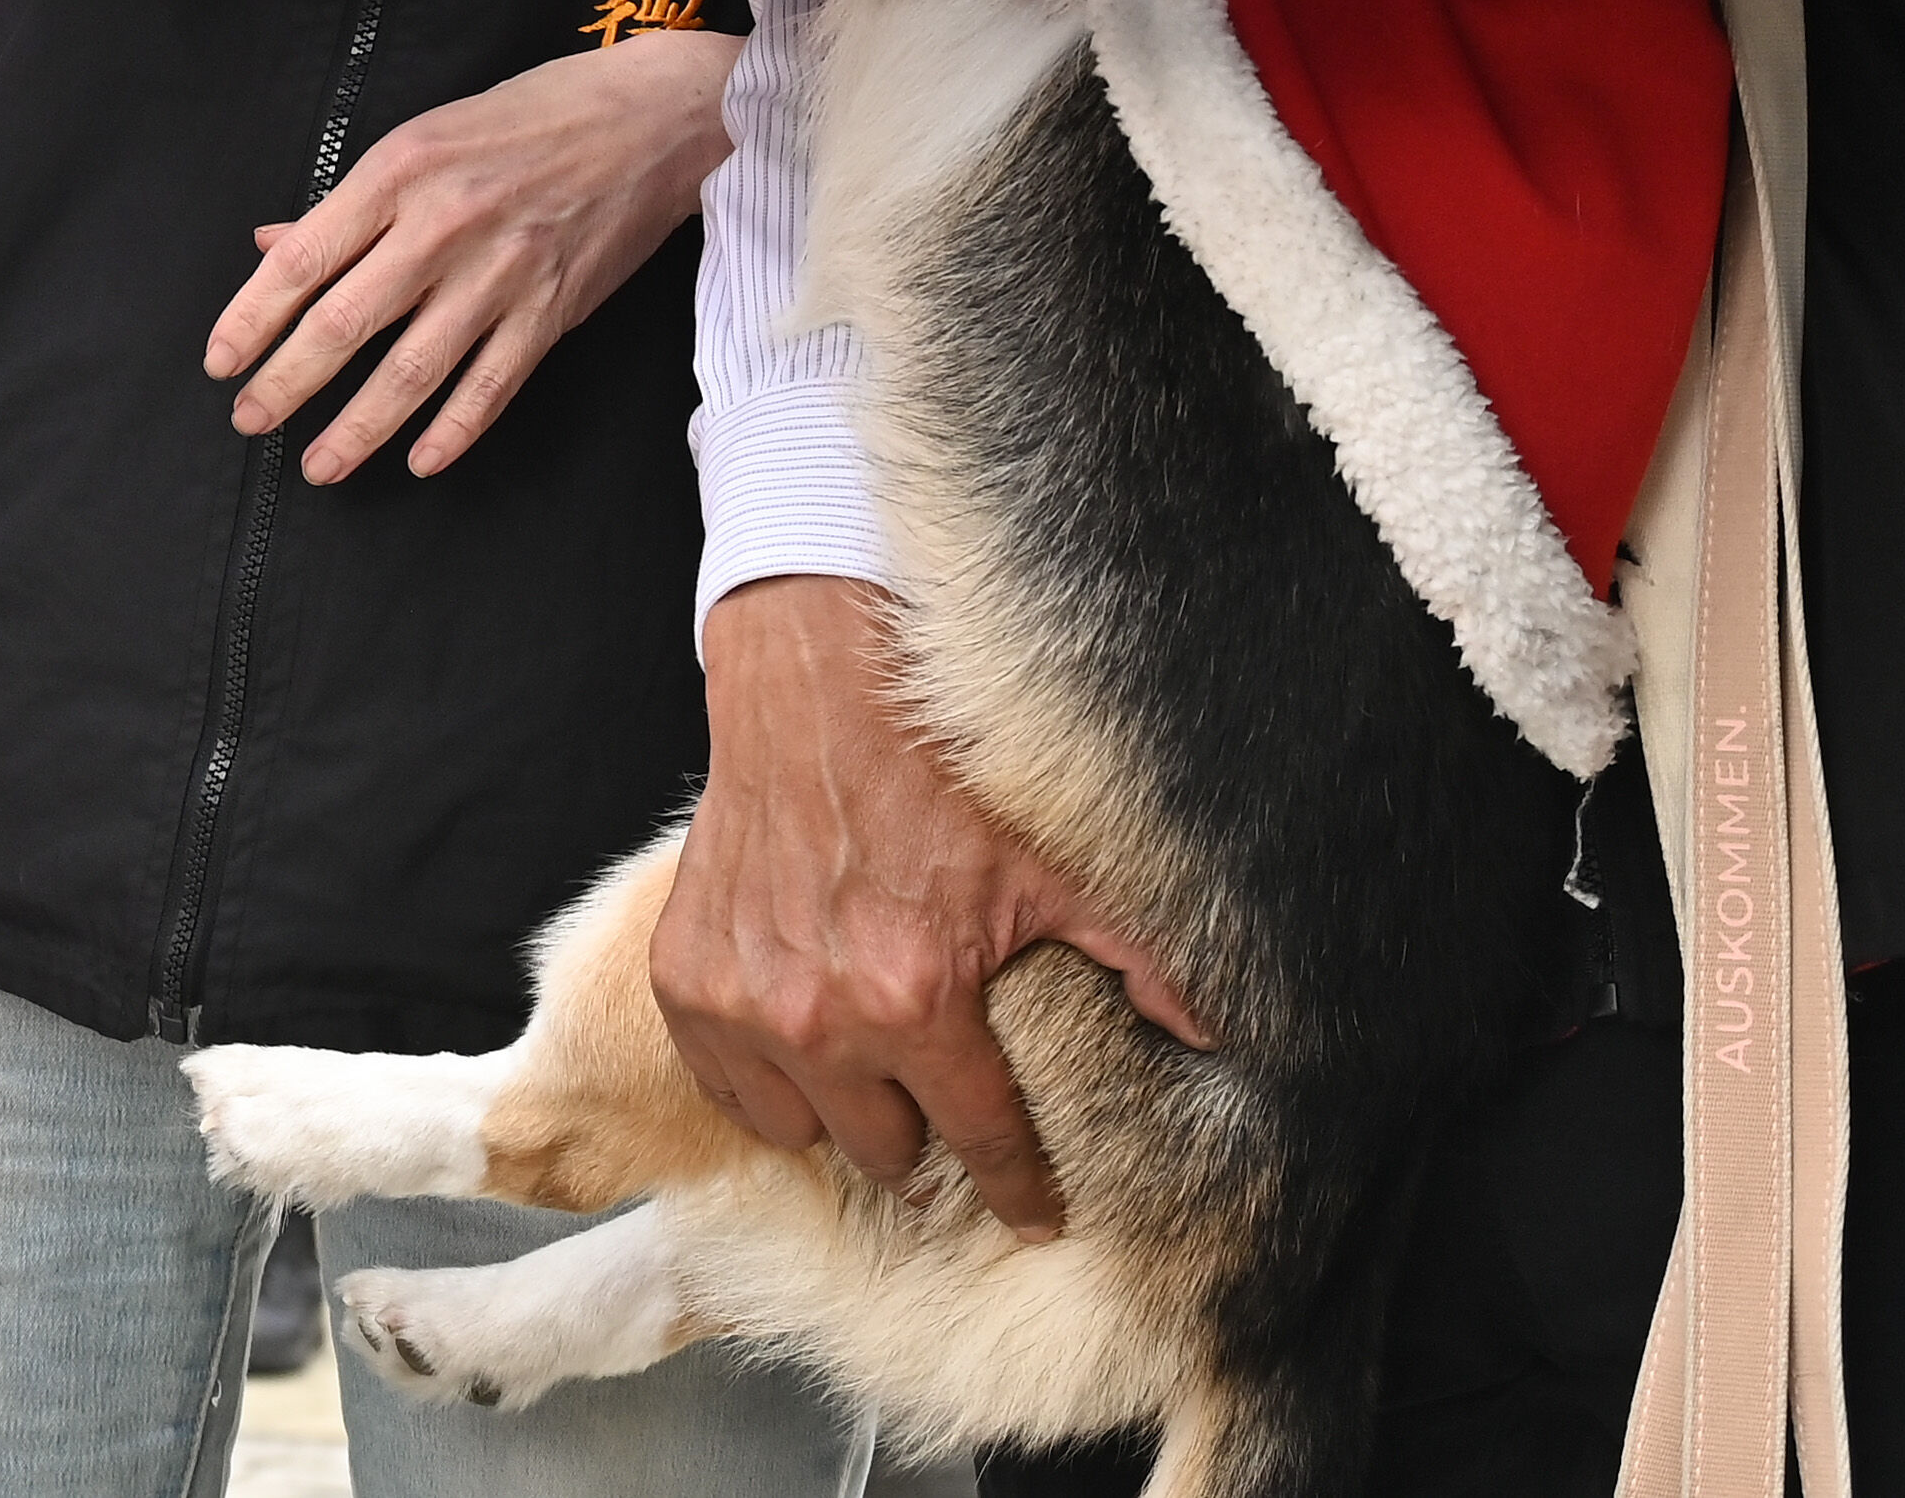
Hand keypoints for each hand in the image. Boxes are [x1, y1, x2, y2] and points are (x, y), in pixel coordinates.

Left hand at [206, 25, 734, 479]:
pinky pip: (491, 387)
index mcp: (399, 170)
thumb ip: (351, 200)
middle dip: (287, 383)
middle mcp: (442, 224)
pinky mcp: (550, 310)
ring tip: (317, 464)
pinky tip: (418, 461)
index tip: (220, 361)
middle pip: (345, 323)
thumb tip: (274, 245)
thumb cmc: (536, 113)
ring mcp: (500, 274)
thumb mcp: (428, 132)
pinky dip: (453, 431)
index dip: (252, 317)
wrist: (655, 119)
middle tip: (250, 420)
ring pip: (412, 370)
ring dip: (357, 427)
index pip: (303, 259)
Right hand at [656, 576, 1204, 1235]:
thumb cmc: (934, 768)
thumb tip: (1218, 1031)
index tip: (1035, 1216)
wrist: (814, 688)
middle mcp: (821, 1018)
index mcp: (917, 997)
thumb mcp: (1049, 862)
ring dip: (841, 1108)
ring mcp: (744, 1005)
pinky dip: (763, 1080)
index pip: (980, 1143)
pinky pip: (727, 1092)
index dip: (1019, 1188)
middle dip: (922, 1132)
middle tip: (940, 1089)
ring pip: (804, 1133)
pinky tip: (799, 1042)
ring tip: (869, 1060)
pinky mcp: (686, 983)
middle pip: (887, 1152)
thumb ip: (1138, 954)